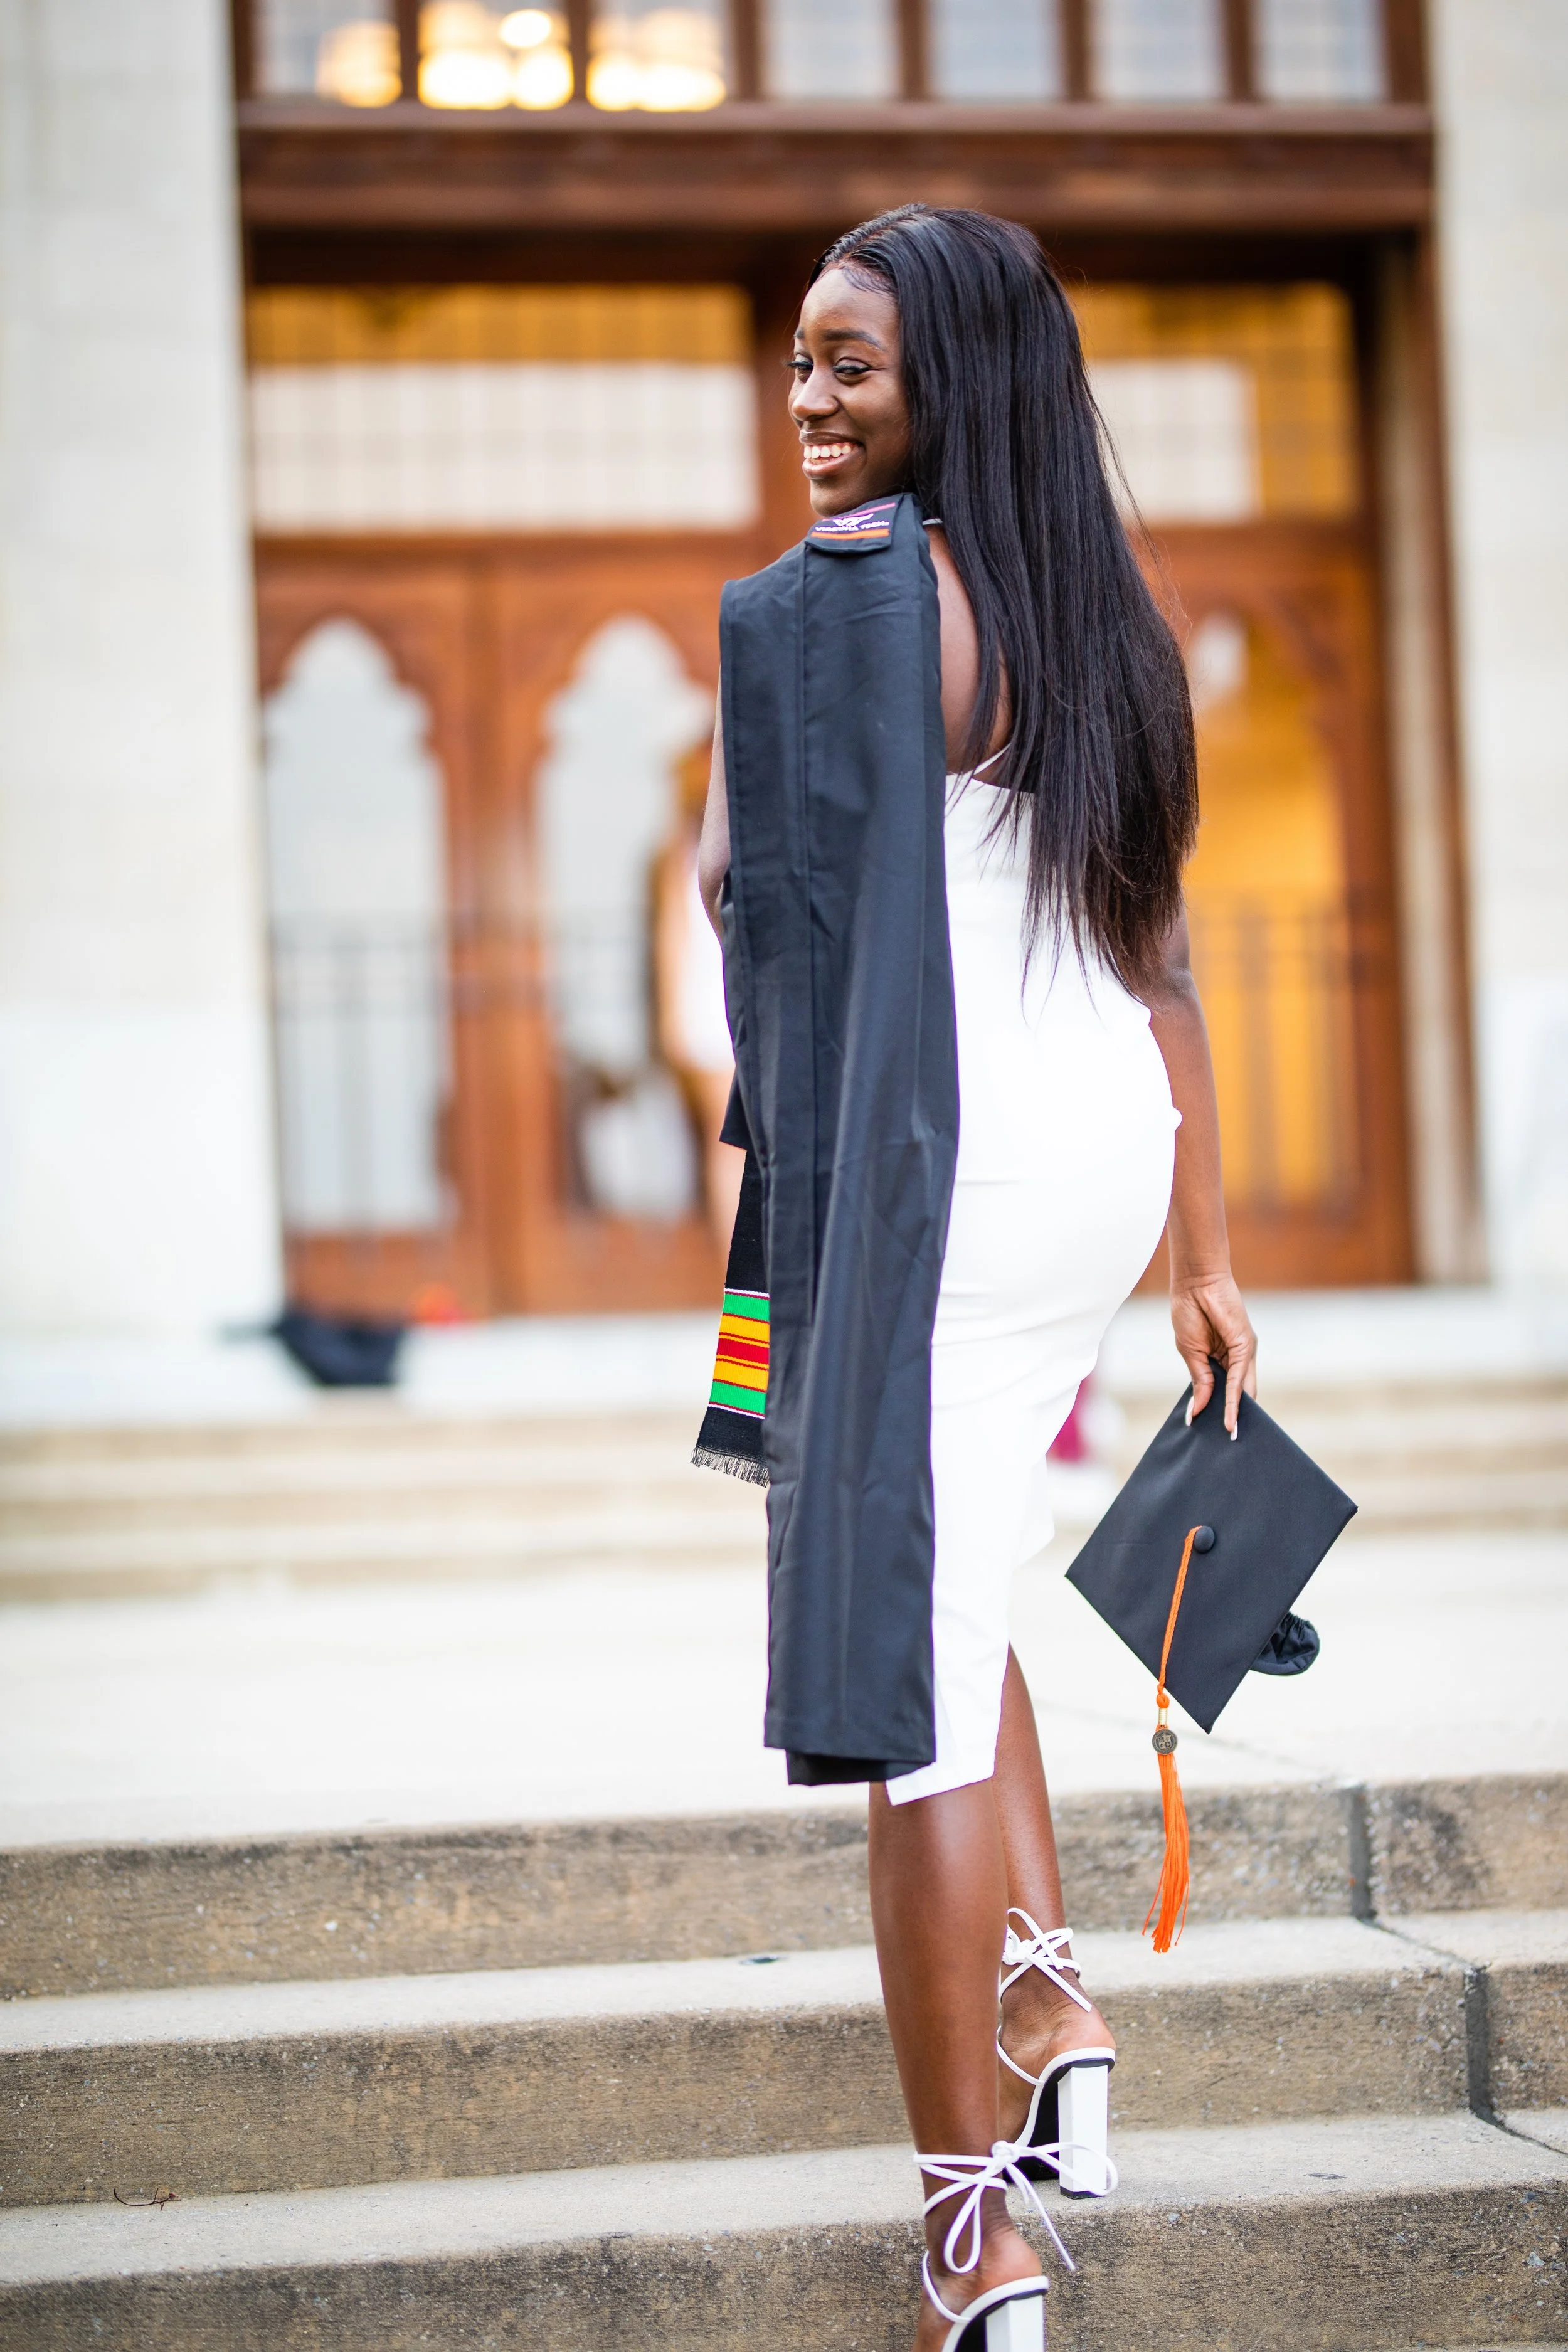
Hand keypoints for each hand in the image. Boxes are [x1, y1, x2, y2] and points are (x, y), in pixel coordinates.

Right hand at [1171, 1271, 1256, 1437]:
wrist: (1194, 1283)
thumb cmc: (1189, 1312)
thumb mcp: (1190, 1352)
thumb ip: (1199, 1380)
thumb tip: (1197, 1409)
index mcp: (1222, 1358)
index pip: (1226, 1389)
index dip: (1222, 1409)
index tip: (1215, 1431)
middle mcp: (1237, 1357)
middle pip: (1238, 1393)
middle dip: (1234, 1416)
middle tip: (1231, 1440)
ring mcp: (1243, 1352)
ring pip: (1242, 1390)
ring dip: (1235, 1413)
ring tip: (1230, 1435)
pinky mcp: (1246, 1346)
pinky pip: (1239, 1378)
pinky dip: (1233, 1398)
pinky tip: (1228, 1415)